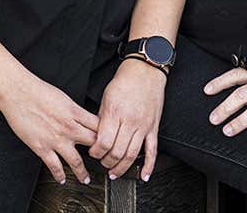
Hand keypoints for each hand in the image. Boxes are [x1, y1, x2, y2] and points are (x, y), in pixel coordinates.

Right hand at [0, 71, 99, 184]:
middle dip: (99, 154)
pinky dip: (60, 175)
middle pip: (92, 144)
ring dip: (82, 173)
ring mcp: (56, 139)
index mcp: (75, 112)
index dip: (106, 135)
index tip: (108, 141)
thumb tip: (81, 118)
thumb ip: (74, 110)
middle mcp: (69, 127)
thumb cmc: (37, 91)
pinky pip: (54, 166)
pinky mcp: (42, 147)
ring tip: (85, 179)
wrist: (17, 92)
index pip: (98, 127)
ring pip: (76, 161)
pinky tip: (62, 179)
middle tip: (102, 162)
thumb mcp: (63, 97)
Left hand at [91, 58, 167, 180]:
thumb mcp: (106, 97)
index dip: (96, 152)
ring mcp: (143, 126)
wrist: (145, 71)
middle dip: (107, 162)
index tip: (93, 153)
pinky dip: (148, 166)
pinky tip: (144, 176)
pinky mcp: (153, 128)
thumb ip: (102, 118)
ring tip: (115, 172)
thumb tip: (97, 137)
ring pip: (132, 155)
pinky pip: (152, 151)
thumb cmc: (125, 81)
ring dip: (122, 168)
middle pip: (117, 152)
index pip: (104, 142)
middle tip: (102, 164)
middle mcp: (130, 121)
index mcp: (115, 113)